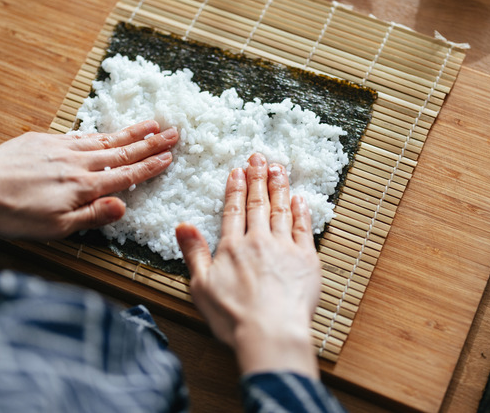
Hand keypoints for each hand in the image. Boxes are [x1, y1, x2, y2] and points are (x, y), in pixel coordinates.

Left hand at [0, 120, 177, 239]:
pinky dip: (98, 133)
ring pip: (103, 139)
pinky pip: (79, 135)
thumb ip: (91, 216)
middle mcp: (78, 163)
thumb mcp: (55, 227)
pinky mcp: (44, 141)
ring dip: (129, 132)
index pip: (125, 175)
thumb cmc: (13, 214)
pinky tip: (105, 132)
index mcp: (84, 187)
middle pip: (121, 151)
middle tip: (173, 132)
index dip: (149, 166)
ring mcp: (61, 148)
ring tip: (151, 124)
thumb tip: (122, 206)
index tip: (169, 157)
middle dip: (150, 143)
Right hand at [176, 153, 321, 377]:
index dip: (236, 188)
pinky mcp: (307, 260)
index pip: (234, 210)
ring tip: (278, 168)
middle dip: (258, 178)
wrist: (271, 332)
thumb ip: (194, 253)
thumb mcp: (201, 287)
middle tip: (259, 157)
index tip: (238, 170)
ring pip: (281, 210)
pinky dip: (301, 212)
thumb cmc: (233, 317)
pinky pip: (304, 228)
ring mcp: (285, 248)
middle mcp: (259, 241)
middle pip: (258, 204)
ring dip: (279, 187)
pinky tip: (299, 199)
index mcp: (232, 247)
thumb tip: (183, 226)